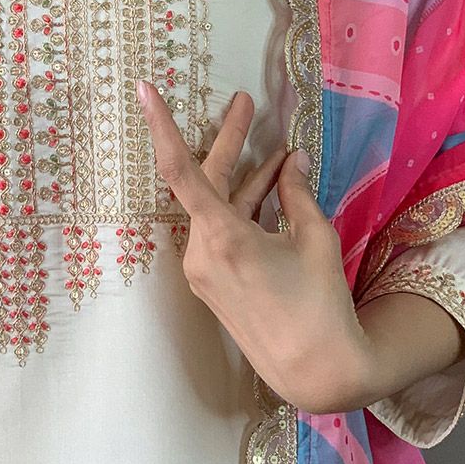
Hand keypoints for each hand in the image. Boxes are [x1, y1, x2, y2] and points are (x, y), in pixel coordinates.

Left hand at [137, 81, 370, 413]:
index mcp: (221, 238)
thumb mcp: (315, 239)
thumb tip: (293, 160)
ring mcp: (202, 270)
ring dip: (245, 179)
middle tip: (245, 102)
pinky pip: (220, 231)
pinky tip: (271, 188)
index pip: (179, 169)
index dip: (160, 125)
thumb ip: (297, 194)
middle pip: (206, 182)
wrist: (316, 372)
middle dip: (228, 141)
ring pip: (216, 207)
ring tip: (278, 152)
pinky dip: (243, 209)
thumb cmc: (321, 305)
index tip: (144, 90)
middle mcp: (201, 252)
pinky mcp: (211, 283)